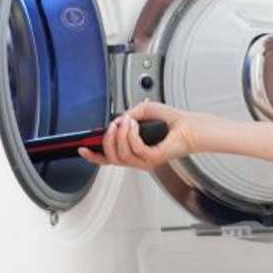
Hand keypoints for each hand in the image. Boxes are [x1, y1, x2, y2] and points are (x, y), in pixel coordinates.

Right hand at [77, 100, 206, 170]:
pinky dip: (132, 135)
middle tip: (113, 126)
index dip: (93, 155)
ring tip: (128, 122)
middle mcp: (137, 158)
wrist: (190, 127)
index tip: (82, 148)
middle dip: (107, 139)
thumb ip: (128, 114)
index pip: (109, 158)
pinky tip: (135, 125)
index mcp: (133, 150)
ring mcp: (145, 161)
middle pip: (111, 157)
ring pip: (121, 154)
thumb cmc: (172, 121)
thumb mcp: (144, 111)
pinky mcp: (153, 158)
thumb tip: (118, 120)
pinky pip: (135, 149)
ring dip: (121, 135)